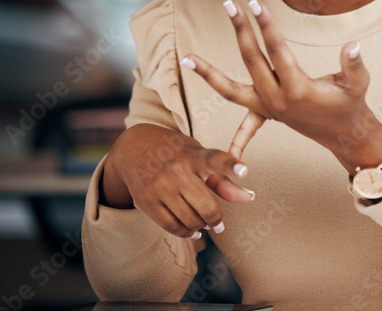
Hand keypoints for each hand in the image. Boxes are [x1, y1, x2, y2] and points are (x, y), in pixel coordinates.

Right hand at [101, 123, 253, 238]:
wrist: (133, 148)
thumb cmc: (176, 152)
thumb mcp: (198, 155)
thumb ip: (223, 178)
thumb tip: (248, 197)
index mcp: (193, 154)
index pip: (214, 159)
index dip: (230, 165)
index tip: (244, 170)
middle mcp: (176, 170)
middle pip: (205, 205)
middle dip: (216, 219)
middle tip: (219, 224)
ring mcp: (159, 187)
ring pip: (189, 219)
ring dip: (202, 226)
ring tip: (205, 225)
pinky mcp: (146, 201)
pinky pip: (171, 226)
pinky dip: (186, 233)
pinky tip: (193, 231)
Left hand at [181, 0, 381, 176]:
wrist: (345, 134)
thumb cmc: (352, 103)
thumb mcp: (358, 83)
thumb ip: (354, 64)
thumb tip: (353, 45)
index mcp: (298, 89)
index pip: (277, 50)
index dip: (266, 25)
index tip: (256, 4)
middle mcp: (277, 100)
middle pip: (252, 60)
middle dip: (241, 31)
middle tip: (231, 5)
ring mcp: (268, 109)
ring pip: (231, 91)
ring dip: (208, 73)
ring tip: (187, 58)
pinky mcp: (266, 113)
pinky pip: (242, 121)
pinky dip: (229, 126)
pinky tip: (210, 123)